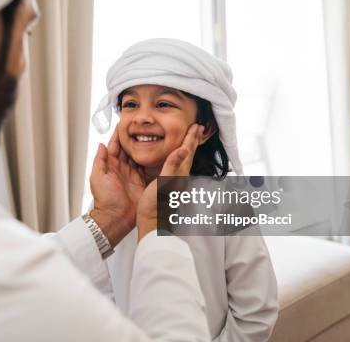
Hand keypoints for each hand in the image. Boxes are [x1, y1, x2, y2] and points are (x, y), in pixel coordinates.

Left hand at [90, 127, 145, 245]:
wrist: (115, 218)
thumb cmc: (104, 200)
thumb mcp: (97, 178)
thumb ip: (99, 161)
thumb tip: (101, 145)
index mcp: (110, 166)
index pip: (115, 146)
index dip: (118, 135)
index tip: (123, 123)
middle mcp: (122, 169)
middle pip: (129, 149)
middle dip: (134, 137)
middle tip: (141, 126)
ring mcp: (132, 175)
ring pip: (139, 156)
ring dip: (144, 146)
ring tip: (151, 135)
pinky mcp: (142, 182)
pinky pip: (147, 168)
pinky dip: (151, 160)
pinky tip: (157, 152)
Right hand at [137, 124, 204, 240]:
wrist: (152, 224)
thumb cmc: (155, 206)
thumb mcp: (163, 183)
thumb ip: (172, 166)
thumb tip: (183, 150)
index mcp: (179, 173)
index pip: (187, 151)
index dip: (190, 137)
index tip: (195, 125)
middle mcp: (180, 177)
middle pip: (188, 154)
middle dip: (192, 140)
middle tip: (197, 128)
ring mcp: (175, 182)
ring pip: (184, 160)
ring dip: (187, 147)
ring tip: (189, 139)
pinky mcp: (169, 186)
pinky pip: (176, 166)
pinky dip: (178, 157)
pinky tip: (175, 159)